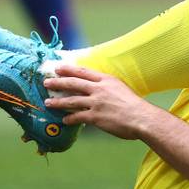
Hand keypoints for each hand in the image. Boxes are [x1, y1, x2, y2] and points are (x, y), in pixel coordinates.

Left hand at [43, 65, 157, 139]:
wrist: (142, 118)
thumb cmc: (136, 105)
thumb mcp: (121, 89)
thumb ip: (108, 88)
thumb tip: (97, 89)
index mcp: (106, 80)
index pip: (83, 72)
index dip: (69, 69)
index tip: (58, 68)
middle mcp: (99, 89)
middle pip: (73, 83)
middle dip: (58, 82)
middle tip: (47, 82)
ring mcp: (96, 103)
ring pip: (71, 100)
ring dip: (58, 102)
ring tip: (48, 103)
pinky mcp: (95, 117)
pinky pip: (78, 117)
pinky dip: (70, 118)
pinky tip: (65, 120)